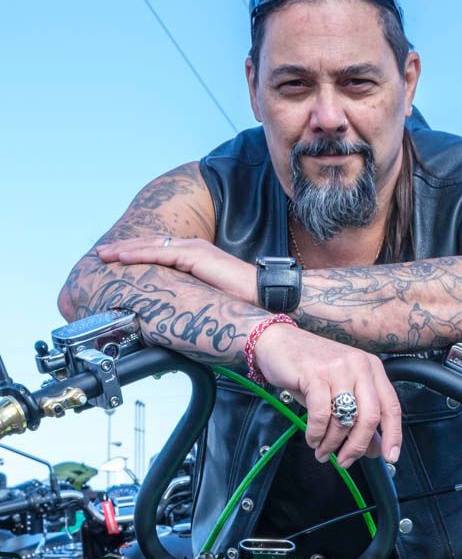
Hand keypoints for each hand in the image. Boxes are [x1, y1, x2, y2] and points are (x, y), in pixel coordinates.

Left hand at [96, 237, 256, 301]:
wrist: (263, 295)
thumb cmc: (241, 302)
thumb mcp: (207, 298)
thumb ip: (189, 298)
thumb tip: (174, 314)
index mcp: (195, 256)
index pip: (160, 251)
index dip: (137, 254)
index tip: (117, 259)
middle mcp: (192, 248)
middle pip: (150, 244)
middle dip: (124, 248)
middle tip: (102, 253)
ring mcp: (193, 249)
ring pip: (150, 245)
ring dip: (125, 249)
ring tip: (105, 254)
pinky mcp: (194, 255)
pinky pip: (159, 252)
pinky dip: (138, 254)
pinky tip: (122, 257)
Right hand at [254, 322, 401, 467]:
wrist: (278, 342)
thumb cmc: (311, 369)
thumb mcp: (341, 391)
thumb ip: (359, 417)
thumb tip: (373, 449)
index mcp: (372, 369)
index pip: (391, 407)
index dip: (393, 435)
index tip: (391, 457)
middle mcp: (360, 366)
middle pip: (370, 417)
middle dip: (357, 446)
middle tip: (345, 461)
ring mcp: (338, 369)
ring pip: (345, 419)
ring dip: (332, 443)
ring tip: (322, 452)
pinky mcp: (315, 374)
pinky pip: (322, 414)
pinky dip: (317, 433)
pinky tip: (312, 438)